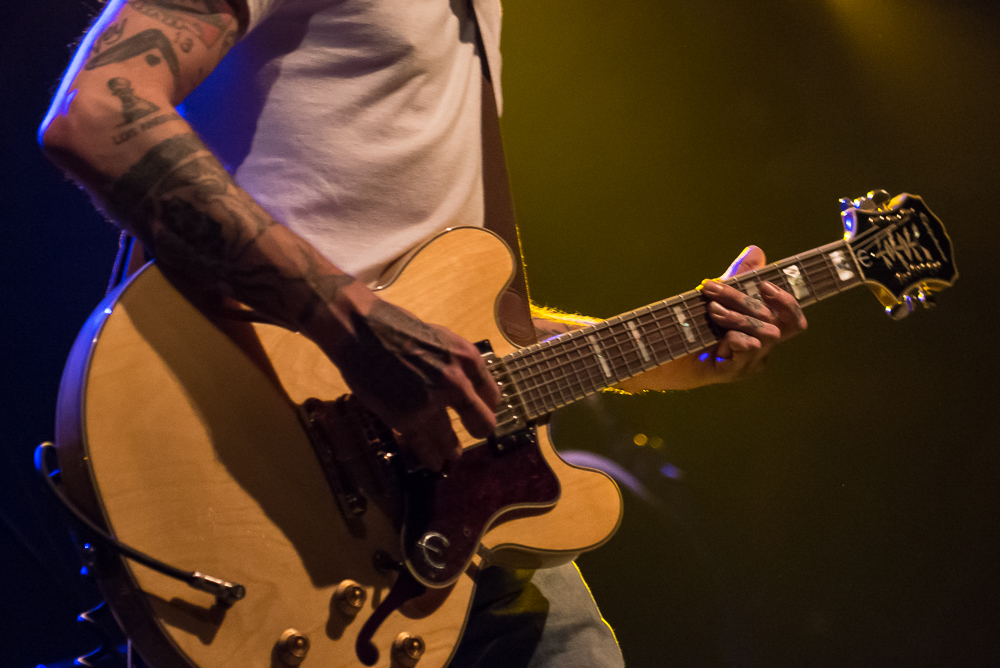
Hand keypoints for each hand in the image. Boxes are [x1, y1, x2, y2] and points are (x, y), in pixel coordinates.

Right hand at [329, 297, 500, 470]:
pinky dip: (430, 457)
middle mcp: (456, 383)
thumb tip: (466, 385)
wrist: (361, 330)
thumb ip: (457, 364)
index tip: (478, 413)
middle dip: (478, 431)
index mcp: (468, 358)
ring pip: (451, 441)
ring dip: (451, 450)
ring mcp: (432, 403)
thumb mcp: (442, 338)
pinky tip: (433, 463)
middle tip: (471, 435)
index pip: (491, 395)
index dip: (486, 407)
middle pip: (482, 423)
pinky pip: (425, 446)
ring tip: (449, 457)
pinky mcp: (407, 419)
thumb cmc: (398, 327)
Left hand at [698, 245, 807, 381]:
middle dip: (741, 299)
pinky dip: (735, 337)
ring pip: (764, 334)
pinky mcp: (731, 373)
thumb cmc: (691, 327)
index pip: (793, 321)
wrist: (659, 354)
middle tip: (710, 288)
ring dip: (736, 316)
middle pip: (774, 321)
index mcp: (760, 332)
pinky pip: (748, 350)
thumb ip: (739, 278)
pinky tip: (719, 336)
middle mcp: (760, 349)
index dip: (787, 302)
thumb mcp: (717, 297)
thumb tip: (756, 251)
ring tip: (711, 310)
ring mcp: (747, 363)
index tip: (763, 285)